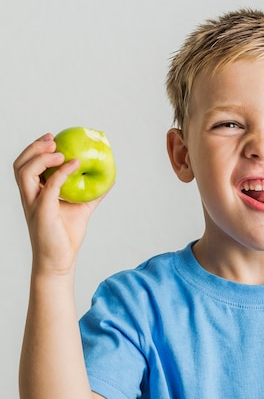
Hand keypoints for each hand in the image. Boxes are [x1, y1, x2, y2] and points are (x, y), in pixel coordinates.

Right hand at [14, 133, 103, 275]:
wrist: (60, 260)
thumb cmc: (66, 235)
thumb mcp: (82, 207)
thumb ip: (92, 192)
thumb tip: (110, 177)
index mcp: (35, 193)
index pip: (26, 166)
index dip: (35, 149)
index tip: (52, 138)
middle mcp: (30, 197)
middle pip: (20, 166)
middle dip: (33, 148)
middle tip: (53, 139)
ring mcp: (33, 204)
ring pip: (25, 173)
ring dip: (41, 158)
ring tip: (60, 151)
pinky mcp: (43, 212)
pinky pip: (50, 187)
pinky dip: (61, 172)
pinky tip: (75, 164)